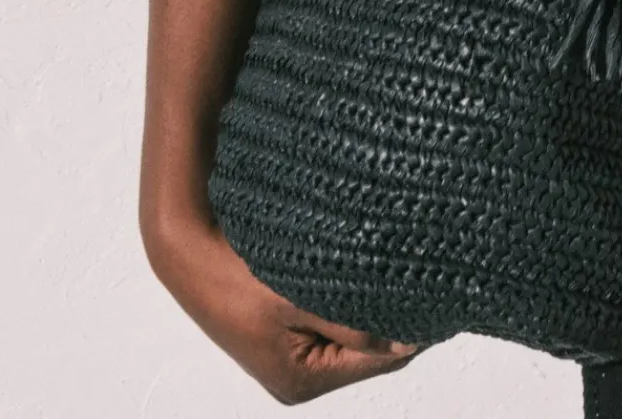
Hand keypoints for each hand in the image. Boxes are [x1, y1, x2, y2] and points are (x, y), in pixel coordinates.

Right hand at [144, 206, 422, 403]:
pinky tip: (362, 269)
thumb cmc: (230, 273)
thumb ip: (353, 325)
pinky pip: (330, 313)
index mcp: (299, 381)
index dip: (410, 330)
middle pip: (366, 349)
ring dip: (368, 302)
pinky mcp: (281, 325)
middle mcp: (295, 375)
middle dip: (390, 316)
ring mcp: (287, 350)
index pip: (377, 362)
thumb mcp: (296, 300)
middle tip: (421, 276)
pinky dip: (347, 294)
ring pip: (350, 327)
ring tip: (394, 269)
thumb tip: (405, 342)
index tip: (438, 298)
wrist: (183, 241)